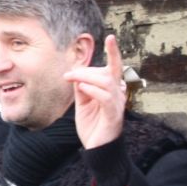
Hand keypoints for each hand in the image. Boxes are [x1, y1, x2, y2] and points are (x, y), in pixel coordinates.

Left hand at [64, 34, 125, 148]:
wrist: (96, 148)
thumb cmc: (92, 124)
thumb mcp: (83, 102)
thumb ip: (82, 87)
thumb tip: (76, 73)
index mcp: (112, 89)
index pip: (114, 67)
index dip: (114, 52)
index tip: (110, 37)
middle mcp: (118, 94)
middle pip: (107, 72)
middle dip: (87, 70)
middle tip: (68, 75)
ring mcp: (118, 104)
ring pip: (107, 82)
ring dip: (87, 77)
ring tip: (73, 79)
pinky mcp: (114, 115)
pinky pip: (106, 98)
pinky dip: (93, 90)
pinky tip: (83, 89)